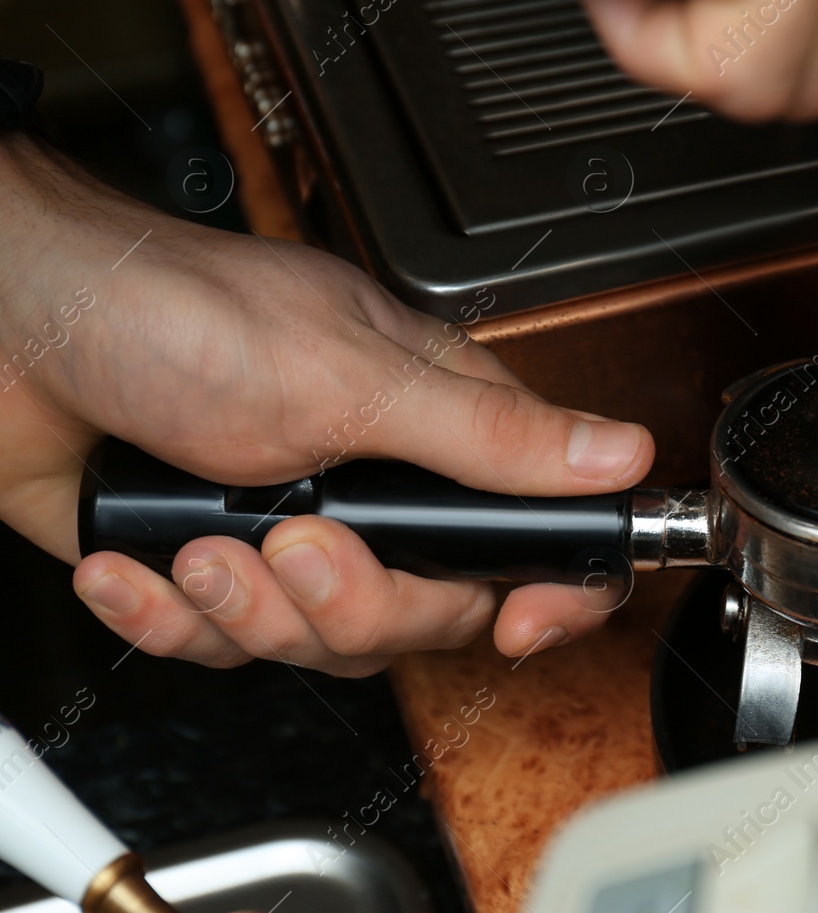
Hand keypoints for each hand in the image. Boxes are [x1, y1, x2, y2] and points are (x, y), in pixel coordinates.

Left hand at [0, 138, 653, 674]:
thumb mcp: (353, 378)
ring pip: (327, 640)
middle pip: (431, 612)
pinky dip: (169, 615)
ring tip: (201, 542)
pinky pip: (224, 643)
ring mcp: (295, 528)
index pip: (541, 530)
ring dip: (252, 608)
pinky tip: (139, 559)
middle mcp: (376, 486)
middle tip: (299, 545)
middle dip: (355, 601)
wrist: (10, 327)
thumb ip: (491, 437)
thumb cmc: (173, 313)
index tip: (526, 624)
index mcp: (436, 427)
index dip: (554, 591)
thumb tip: (618, 454)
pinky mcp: (213, 567)